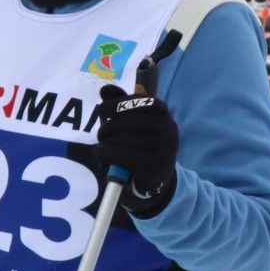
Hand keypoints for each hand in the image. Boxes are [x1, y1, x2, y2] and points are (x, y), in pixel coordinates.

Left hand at [93, 84, 179, 215]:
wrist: (153, 181)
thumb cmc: (140, 147)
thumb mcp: (133, 125)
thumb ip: (121, 105)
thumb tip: (105, 90)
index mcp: (164, 116)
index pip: (144, 101)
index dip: (120, 103)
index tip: (103, 110)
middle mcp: (168, 131)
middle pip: (131, 121)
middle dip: (109, 126)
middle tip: (101, 134)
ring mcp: (164, 150)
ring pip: (125, 139)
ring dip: (105, 142)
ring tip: (102, 147)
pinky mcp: (153, 168)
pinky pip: (122, 156)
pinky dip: (105, 154)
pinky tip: (100, 155)